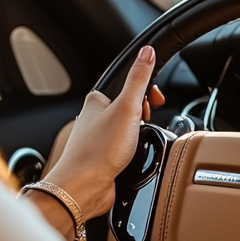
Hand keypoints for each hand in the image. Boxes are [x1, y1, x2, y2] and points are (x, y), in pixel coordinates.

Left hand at [42, 46, 164, 222]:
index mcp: (96, 102)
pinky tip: (134, 157)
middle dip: (144, 116)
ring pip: (129, 130)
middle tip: (145, 123)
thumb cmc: (98, 151)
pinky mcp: (104, 159)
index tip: (155, 101)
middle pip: (130, 108)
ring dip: (140, 135)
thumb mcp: (127, 107)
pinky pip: (126, 149)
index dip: (146, 92)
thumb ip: (138, 79)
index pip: (127, 85)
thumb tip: (146, 52)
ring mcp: (99, 140)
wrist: (84, 188)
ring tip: (137, 143)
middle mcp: (95, 119)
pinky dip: (135, 151)